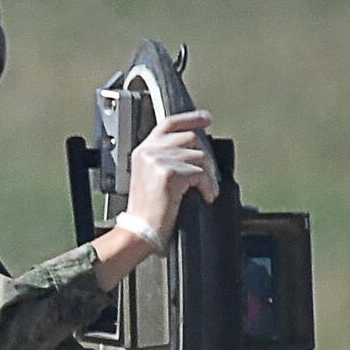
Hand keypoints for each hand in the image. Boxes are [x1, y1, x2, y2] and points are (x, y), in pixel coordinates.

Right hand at [125, 110, 219, 241]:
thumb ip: (166, 158)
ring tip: (206, 191)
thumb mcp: (151, 176)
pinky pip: (200, 173)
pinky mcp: (169, 174)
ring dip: (208, 176)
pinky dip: (207, 186)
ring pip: (199, 156)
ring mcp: (158, 160)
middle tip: (209, 176)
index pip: (168, 124)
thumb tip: (197, 149)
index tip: (206, 119)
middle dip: (206, 157)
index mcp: (143, 150)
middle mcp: (148, 151)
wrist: (140, 230)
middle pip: (190, 138)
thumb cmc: (148, 211)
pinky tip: (205, 196)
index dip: (190, 119)